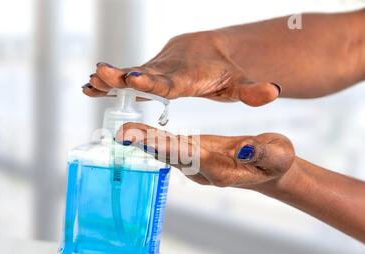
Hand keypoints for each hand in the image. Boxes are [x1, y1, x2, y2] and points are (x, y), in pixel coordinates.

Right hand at [83, 31, 280, 106]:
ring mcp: (155, 71)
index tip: (134, 78)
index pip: (168, 81)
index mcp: (187, 77)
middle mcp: (167, 71)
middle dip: (122, 77)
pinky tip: (89, 87)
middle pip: (143, 76)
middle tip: (102, 74)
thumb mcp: (239, 82)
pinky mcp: (147, 74)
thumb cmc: (223, 71)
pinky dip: (108, 82)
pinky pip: (126, 78)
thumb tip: (274, 91)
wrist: (207, 51)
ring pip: (130, 75)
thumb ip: (252, 89)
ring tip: (89, 83)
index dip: (151, 82)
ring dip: (109, 80)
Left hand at [116, 122, 294, 188]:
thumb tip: (245, 149)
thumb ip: (263, 153)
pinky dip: (151, 138)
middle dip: (147, 145)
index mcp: (221, 169)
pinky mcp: (191, 153)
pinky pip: (168, 146)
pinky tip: (135, 130)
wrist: (267, 168)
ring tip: (122, 132)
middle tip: (123, 136)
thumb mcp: (279, 154)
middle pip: (172, 156)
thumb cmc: (275, 160)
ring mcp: (195, 163)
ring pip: (166, 151)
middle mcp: (202, 170)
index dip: (170, 148)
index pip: (192, 158)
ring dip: (144, 142)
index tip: (149, 141)